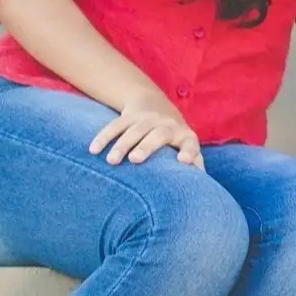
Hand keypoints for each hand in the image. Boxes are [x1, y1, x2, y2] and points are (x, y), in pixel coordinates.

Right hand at [89, 92, 203, 168]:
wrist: (155, 105)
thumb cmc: (174, 138)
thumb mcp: (186, 147)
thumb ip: (194, 165)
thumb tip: (201, 190)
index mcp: (185, 136)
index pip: (190, 143)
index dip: (189, 151)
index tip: (184, 161)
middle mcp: (167, 125)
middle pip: (158, 134)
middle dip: (147, 146)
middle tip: (135, 160)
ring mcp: (147, 119)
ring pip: (134, 129)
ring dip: (122, 144)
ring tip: (112, 161)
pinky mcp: (129, 116)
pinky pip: (115, 125)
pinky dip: (104, 137)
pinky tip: (93, 150)